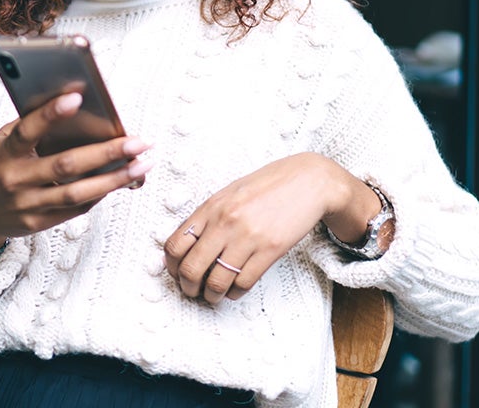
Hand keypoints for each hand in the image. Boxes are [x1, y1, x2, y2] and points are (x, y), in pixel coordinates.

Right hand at [0, 92, 152, 265]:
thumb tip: (77, 107)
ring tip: (142, 165)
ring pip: (78, 193)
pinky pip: (77, 209)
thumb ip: (32, 127)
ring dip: (114, 179)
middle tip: (139, 142)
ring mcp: (27, 205)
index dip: (50, 113)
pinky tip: (122, 181)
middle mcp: (15, 180)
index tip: (77, 97)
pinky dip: (101, 193)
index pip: (27, 130)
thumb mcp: (3, 143)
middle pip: (66, 165)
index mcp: (5, 152)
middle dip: (106, 153)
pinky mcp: (39, 224)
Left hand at [164, 152, 377, 304]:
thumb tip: (186, 246)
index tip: (176, 273)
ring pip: (217, 281)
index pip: (175, 244)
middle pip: (191, 268)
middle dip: (187, 287)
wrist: (307, 182)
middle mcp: (225, 223)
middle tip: (191, 291)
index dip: (171, 266)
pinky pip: (244, 282)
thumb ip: (208, 217)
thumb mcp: (229, 193)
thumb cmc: (267, 186)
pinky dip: (234, 293)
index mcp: (211, 207)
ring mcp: (248, 238)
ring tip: (212, 295)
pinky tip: (233, 291)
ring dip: (211, 295)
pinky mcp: (270, 250)